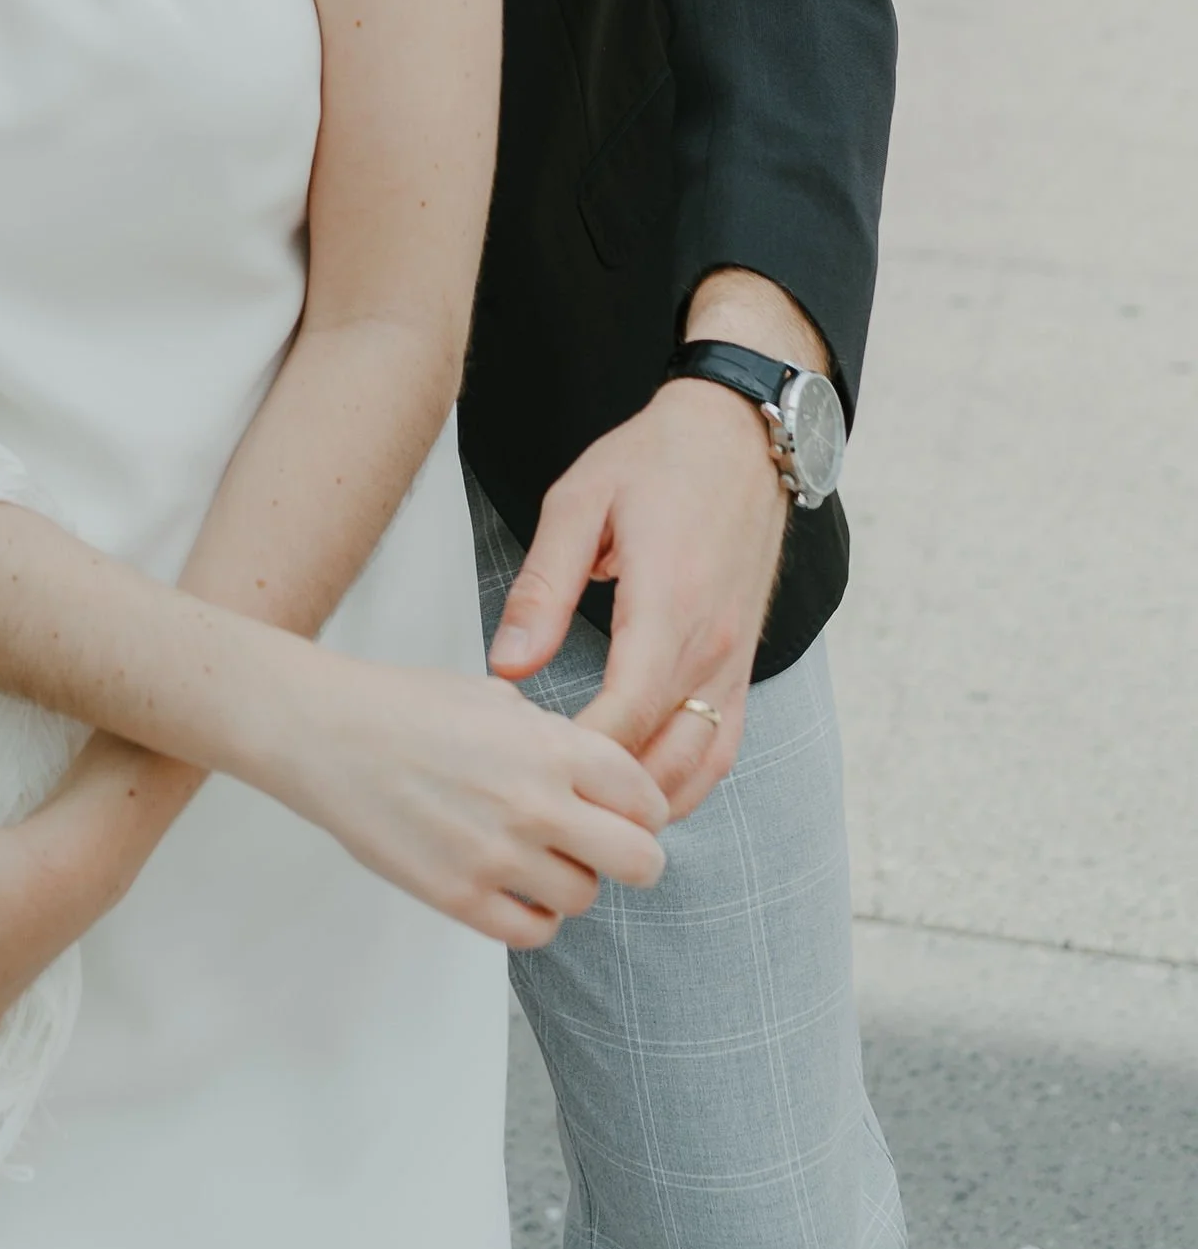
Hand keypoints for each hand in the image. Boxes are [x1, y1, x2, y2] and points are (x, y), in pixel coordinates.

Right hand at [264, 651, 667, 946]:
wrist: (327, 734)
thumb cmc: (403, 705)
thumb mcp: (493, 697)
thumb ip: (551, 737)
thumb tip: (586, 771)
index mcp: (553, 747)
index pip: (645, 799)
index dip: (642, 809)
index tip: (629, 813)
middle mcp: (537, 804)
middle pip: (639, 862)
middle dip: (633, 857)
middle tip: (609, 851)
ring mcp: (499, 857)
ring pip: (583, 898)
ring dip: (570, 883)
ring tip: (538, 860)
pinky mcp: (460, 898)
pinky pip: (532, 932)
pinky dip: (534, 917)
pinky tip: (514, 889)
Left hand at [488, 270, 823, 815]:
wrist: (739, 433)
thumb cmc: (655, 460)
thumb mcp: (578, 502)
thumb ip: (542, 589)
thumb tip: (507, 666)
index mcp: (669, 605)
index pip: (626, 715)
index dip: (579, 756)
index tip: (527, 772)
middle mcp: (711, 645)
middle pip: (664, 756)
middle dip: (607, 793)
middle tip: (544, 808)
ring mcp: (735, 659)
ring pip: (701, 765)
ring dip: (650, 798)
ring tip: (587, 815)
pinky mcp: (742, 661)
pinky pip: (723, 744)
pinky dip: (688, 779)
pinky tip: (641, 788)